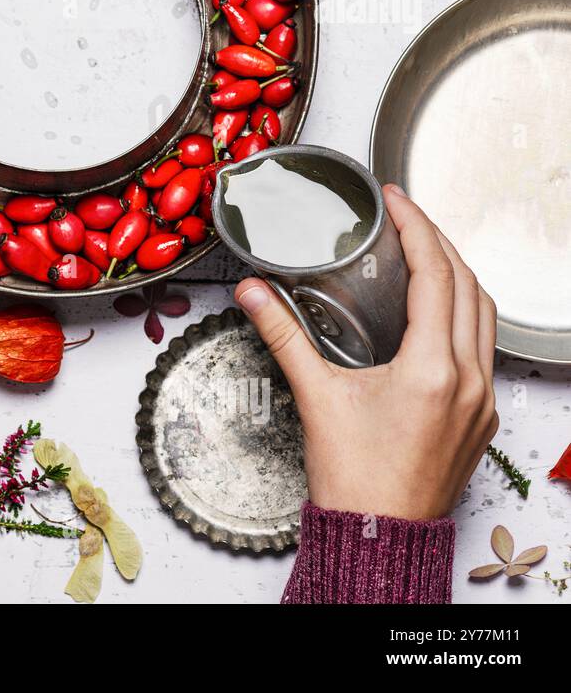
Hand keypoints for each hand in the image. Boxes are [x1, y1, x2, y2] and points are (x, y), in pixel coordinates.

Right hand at [235, 184, 497, 520]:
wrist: (381, 535)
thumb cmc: (354, 479)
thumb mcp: (315, 397)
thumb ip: (284, 336)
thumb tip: (253, 292)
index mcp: (431, 371)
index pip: (437, 277)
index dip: (417, 229)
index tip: (396, 201)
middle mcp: (468, 382)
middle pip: (470, 287)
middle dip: (440, 243)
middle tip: (406, 217)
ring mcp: (481, 401)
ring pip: (485, 318)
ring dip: (458, 277)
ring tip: (423, 254)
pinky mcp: (481, 418)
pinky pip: (484, 350)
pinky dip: (464, 315)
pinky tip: (435, 313)